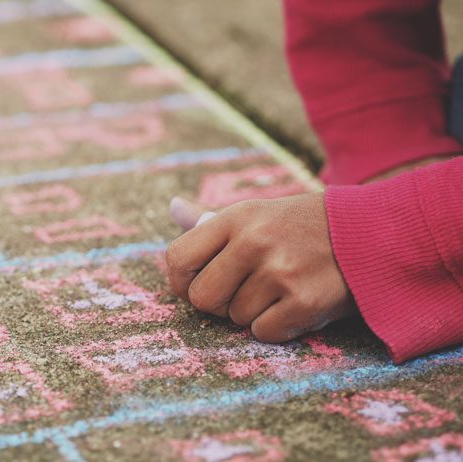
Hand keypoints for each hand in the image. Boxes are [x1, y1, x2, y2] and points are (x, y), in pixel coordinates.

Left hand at [166, 192, 355, 342]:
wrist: (370, 233)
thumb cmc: (301, 227)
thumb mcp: (256, 213)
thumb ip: (210, 220)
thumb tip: (172, 208)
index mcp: (236, 217)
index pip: (178, 258)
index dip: (181, 280)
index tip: (197, 283)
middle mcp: (254, 242)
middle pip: (201, 298)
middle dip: (217, 303)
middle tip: (240, 292)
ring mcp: (280, 272)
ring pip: (235, 318)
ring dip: (253, 312)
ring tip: (279, 289)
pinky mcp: (305, 302)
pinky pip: (263, 333)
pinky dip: (276, 326)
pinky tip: (294, 304)